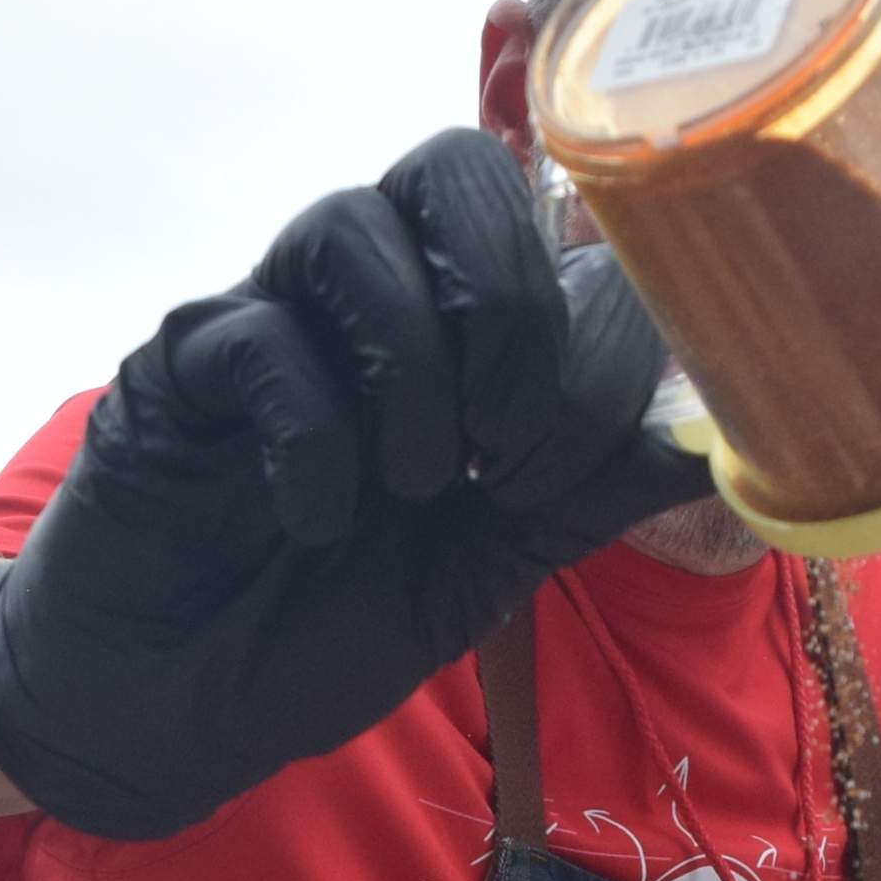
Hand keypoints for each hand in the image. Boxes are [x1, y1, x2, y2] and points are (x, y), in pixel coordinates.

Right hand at [0, 130, 713, 841]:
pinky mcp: (175, 372)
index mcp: (440, 328)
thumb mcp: (484, 571)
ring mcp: (261, 324)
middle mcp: (353, 302)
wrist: (166, 710)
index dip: (586, 311)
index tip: (573, 455)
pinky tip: (319, 515)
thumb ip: (583, 498)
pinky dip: (314, 430)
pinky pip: (258, 336)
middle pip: (447, 169)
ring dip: (413, 365)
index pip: (538, 216)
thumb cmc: (313, 630)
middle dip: (507, 305)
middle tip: (507, 446)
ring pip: (348, 225)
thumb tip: (713, 444)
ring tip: (417, 485)